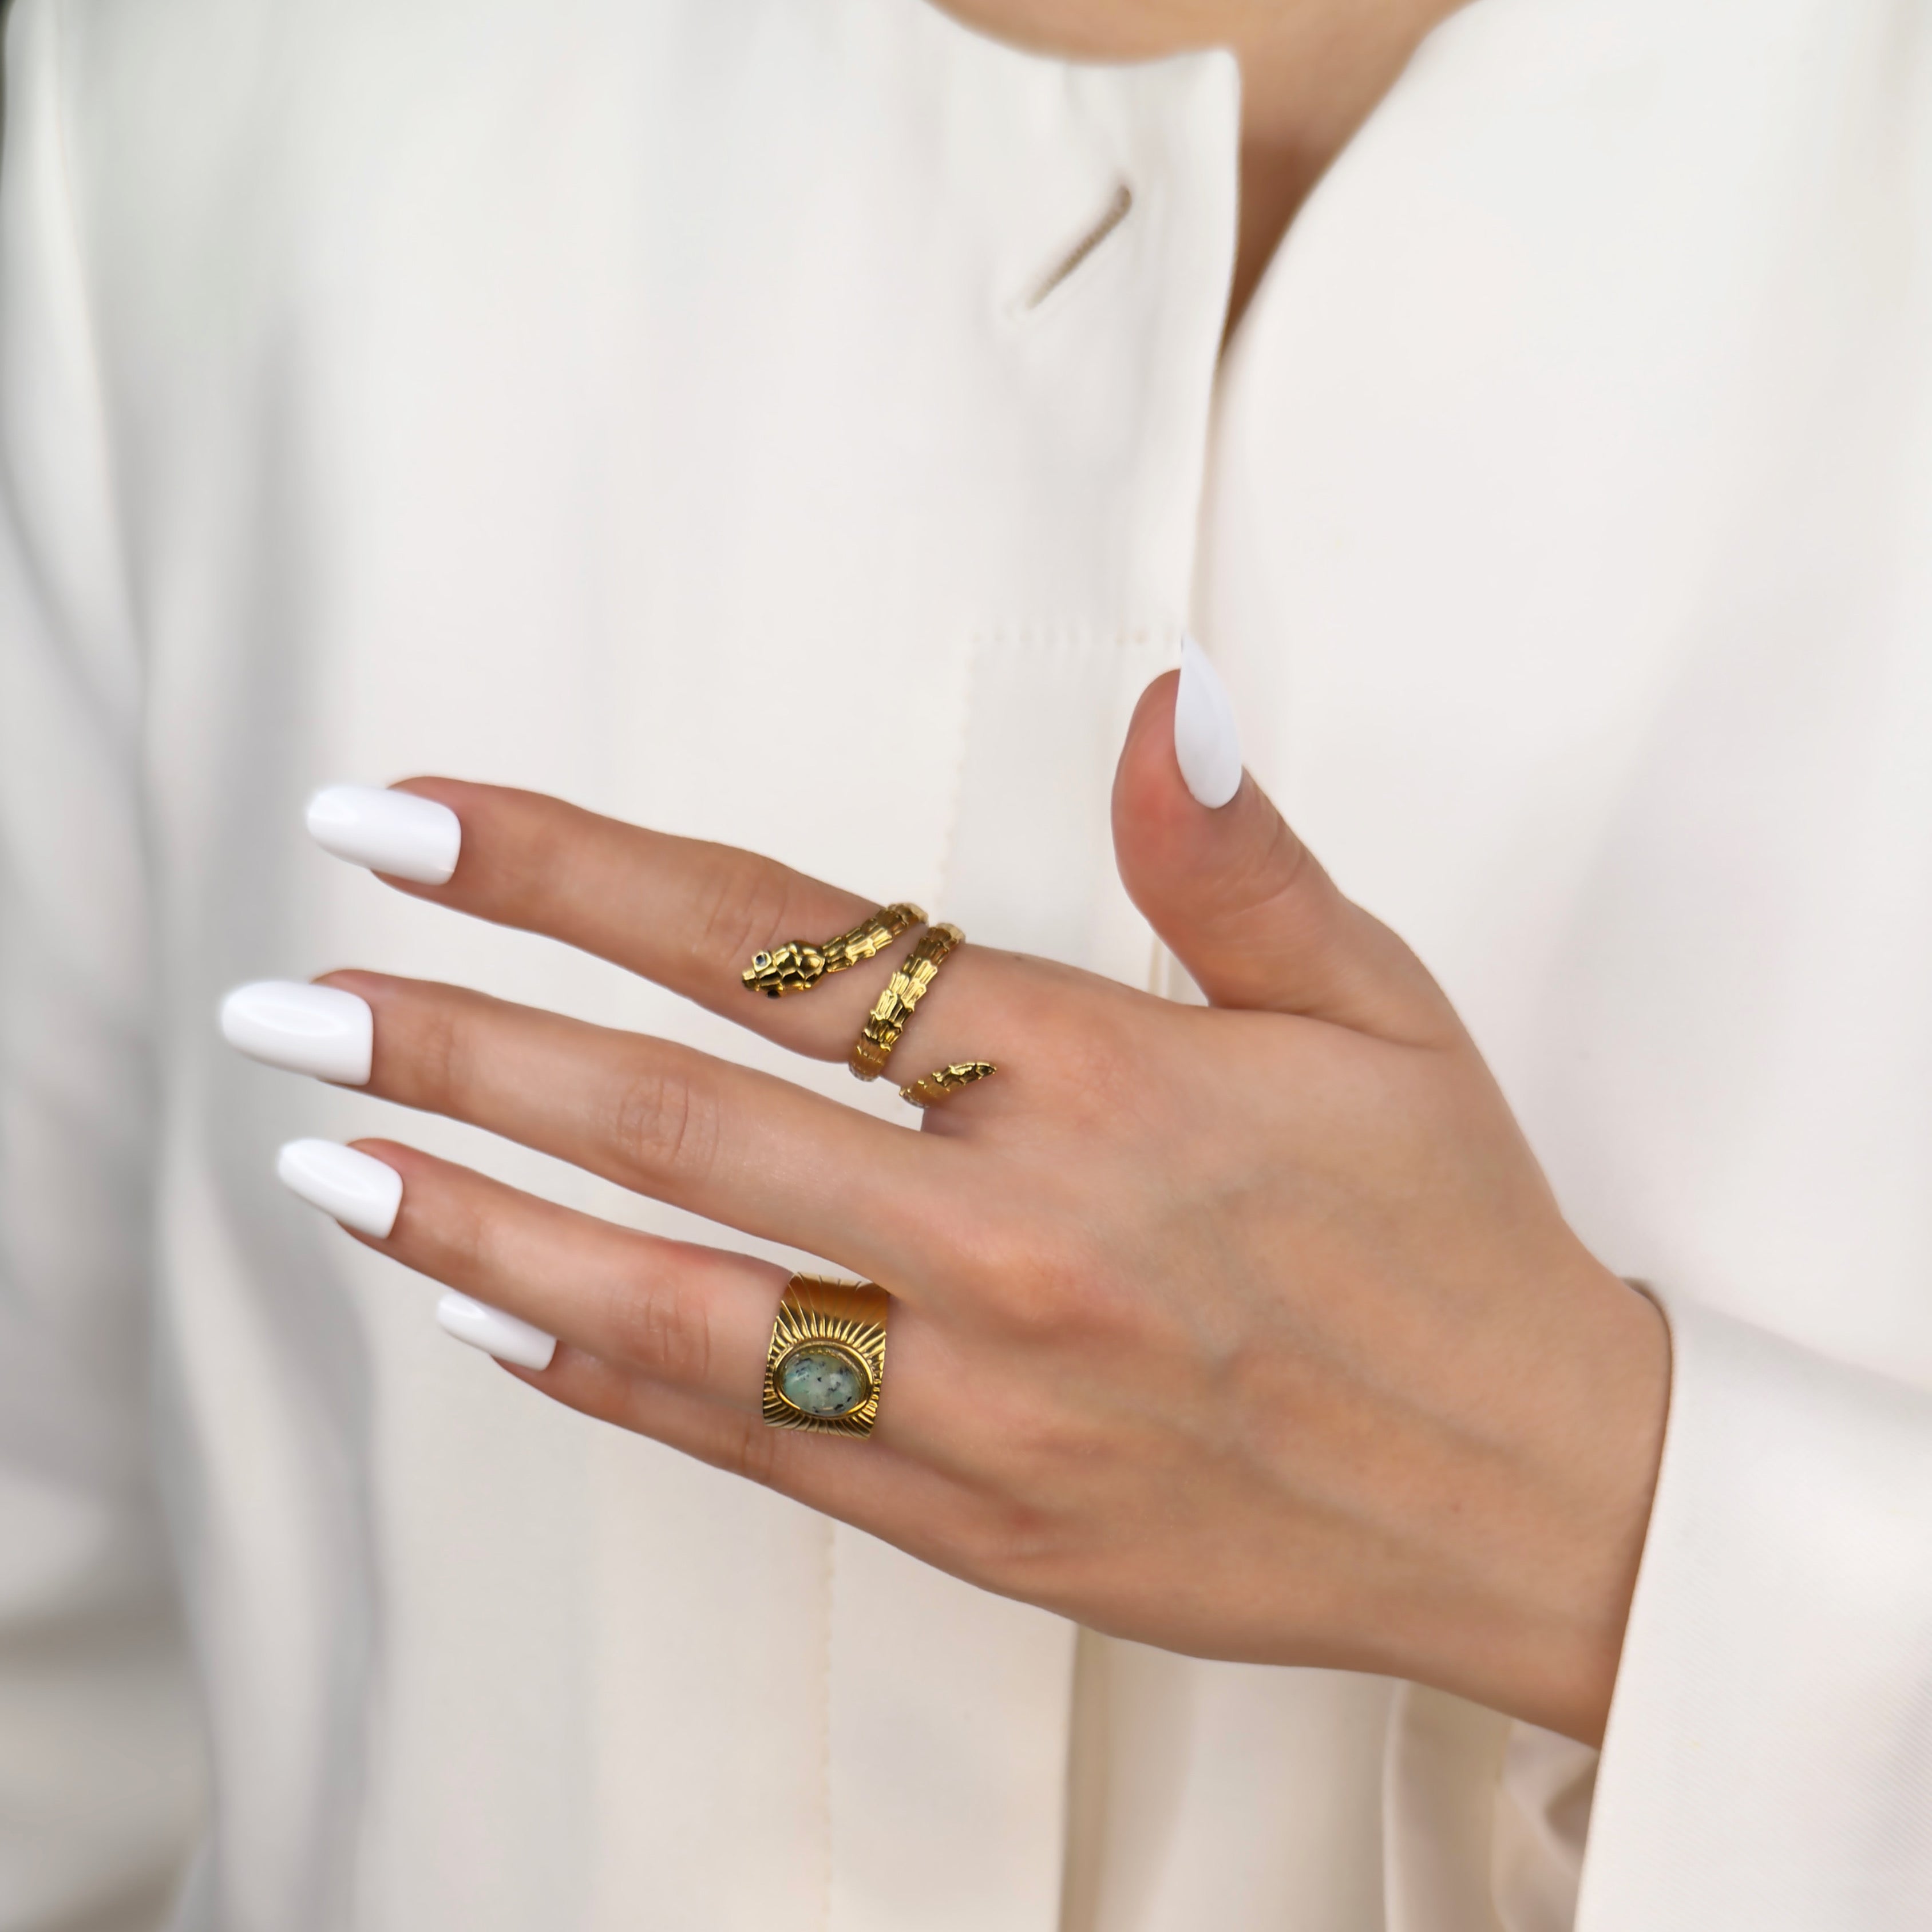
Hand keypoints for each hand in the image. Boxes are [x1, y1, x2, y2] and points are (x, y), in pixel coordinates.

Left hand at [290, 673, 1666, 1745]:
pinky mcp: (978, 1524)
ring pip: (672, 1301)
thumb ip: (1236, 861)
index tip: (416, 822)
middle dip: (464, 1038)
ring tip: (327, 1158)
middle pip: (679, 1115)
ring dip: (480, 1222)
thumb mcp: (1378, 1012)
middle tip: (292, 993)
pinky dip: (609, 1381)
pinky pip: (755, 1443)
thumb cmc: (1451, 1232)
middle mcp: (1012, 1233)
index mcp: (1099, 1077)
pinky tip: (493, 1327)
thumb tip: (1169, 695)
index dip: (579, 872)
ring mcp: (982, 1396)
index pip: (784, 942)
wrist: (1534, 1496)